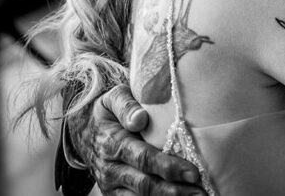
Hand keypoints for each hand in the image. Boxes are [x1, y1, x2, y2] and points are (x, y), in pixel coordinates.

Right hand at [86, 85, 204, 194]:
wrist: (82, 130)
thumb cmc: (107, 112)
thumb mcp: (113, 98)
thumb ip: (126, 106)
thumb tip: (140, 119)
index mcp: (113, 144)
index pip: (144, 159)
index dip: (169, 167)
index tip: (193, 173)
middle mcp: (110, 169)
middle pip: (145, 184)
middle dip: (174, 190)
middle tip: (201, 191)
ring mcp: (111, 185)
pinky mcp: (114, 193)